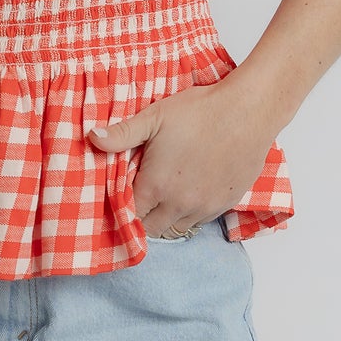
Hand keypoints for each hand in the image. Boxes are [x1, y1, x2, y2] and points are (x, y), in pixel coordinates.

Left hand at [86, 78, 272, 239]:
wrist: (248, 112)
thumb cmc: (201, 111)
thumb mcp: (154, 117)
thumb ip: (121, 133)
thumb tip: (92, 138)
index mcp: (155, 185)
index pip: (129, 214)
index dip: (122, 207)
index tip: (121, 196)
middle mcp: (178, 204)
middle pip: (151, 229)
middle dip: (142, 217)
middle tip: (140, 198)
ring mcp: (203, 207)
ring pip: (176, 229)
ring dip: (166, 219)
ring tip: (163, 198)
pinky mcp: (225, 204)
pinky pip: (200, 221)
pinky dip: (190, 214)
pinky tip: (188, 195)